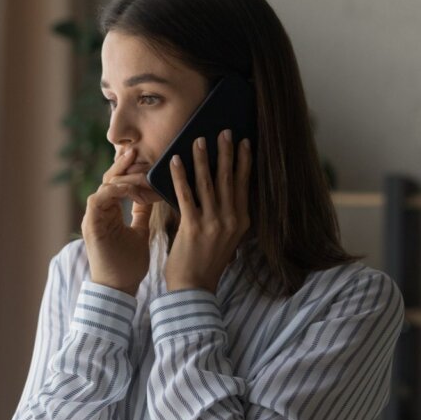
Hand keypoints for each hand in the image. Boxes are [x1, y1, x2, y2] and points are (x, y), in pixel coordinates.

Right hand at [81, 148, 154, 295]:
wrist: (118, 289)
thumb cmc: (129, 265)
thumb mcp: (140, 233)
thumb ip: (141, 214)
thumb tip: (150, 196)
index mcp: (109, 212)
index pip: (117, 183)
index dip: (129, 171)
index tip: (144, 159)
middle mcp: (99, 212)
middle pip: (108, 180)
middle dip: (122, 165)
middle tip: (136, 150)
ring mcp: (93, 218)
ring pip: (103, 186)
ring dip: (121, 177)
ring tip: (138, 168)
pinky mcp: (91, 225)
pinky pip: (98, 199)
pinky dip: (114, 191)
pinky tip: (130, 188)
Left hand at [165, 129, 251, 294]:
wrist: (194, 288)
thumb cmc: (206, 262)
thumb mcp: (227, 239)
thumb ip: (227, 216)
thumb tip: (223, 191)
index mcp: (241, 222)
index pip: (244, 185)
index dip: (244, 162)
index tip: (245, 142)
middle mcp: (231, 220)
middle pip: (229, 179)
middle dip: (227, 152)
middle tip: (224, 131)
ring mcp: (213, 223)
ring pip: (208, 183)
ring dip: (203, 158)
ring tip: (199, 139)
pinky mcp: (193, 226)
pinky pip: (185, 195)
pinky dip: (180, 176)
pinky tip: (175, 160)